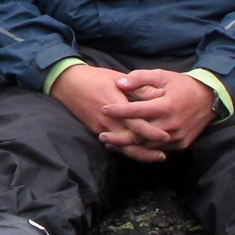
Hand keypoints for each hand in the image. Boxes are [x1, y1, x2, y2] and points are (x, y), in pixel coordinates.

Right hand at [50, 63, 172, 162]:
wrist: (67, 82)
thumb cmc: (95, 77)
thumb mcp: (118, 78)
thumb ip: (138, 89)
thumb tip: (160, 95)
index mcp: (115, 105)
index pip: (136, 124)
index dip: (151, 133)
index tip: (166, 137)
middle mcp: (107, 120)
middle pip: (129, 142)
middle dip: (147, 151)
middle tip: (164, 156)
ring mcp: (99, 127)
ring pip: (121, 147)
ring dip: (137, 154)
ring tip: (154, 157)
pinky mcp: (95, 129)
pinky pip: (113, 143)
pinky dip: (125, 149)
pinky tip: (137, 150)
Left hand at [102, 69, 216, 157]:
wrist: (209, 99)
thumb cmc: (182, 85)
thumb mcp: (162, 75)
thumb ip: (140, 78)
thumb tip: (120, 83)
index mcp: (165, 106)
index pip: (137, 110)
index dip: (119, 110)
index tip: (104, 108)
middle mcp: (171, 124)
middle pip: (139, 135)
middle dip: (118, 137)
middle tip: (101, 135)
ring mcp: (176, 136)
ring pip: (147, 146)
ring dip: (128, 146)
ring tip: (111, 143)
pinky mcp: (181, 144)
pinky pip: (159, 150)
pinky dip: (143, 149)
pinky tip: (130, 146)